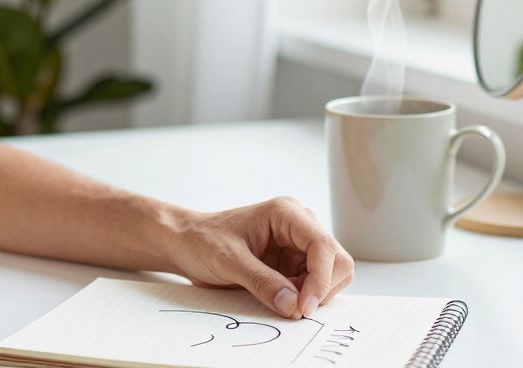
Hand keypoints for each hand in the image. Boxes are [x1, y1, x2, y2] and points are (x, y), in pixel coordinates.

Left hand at [169, 197, 352, 318]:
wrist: (186, 243)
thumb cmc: (202, 241)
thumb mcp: (228, 261)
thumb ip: (261, 282)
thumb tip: (294, 306)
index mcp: (286, 213)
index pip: (322, 245)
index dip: (321, 279)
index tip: (304, 307)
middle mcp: (299, 225)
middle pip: (336, 260)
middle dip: (322, 288)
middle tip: (295, 309)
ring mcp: (298, 245)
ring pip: (331, 274)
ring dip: (314, 294)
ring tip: (284, 301)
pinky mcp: (293, 263)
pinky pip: (314, 284)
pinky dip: (306, 298)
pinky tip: (283, 299)